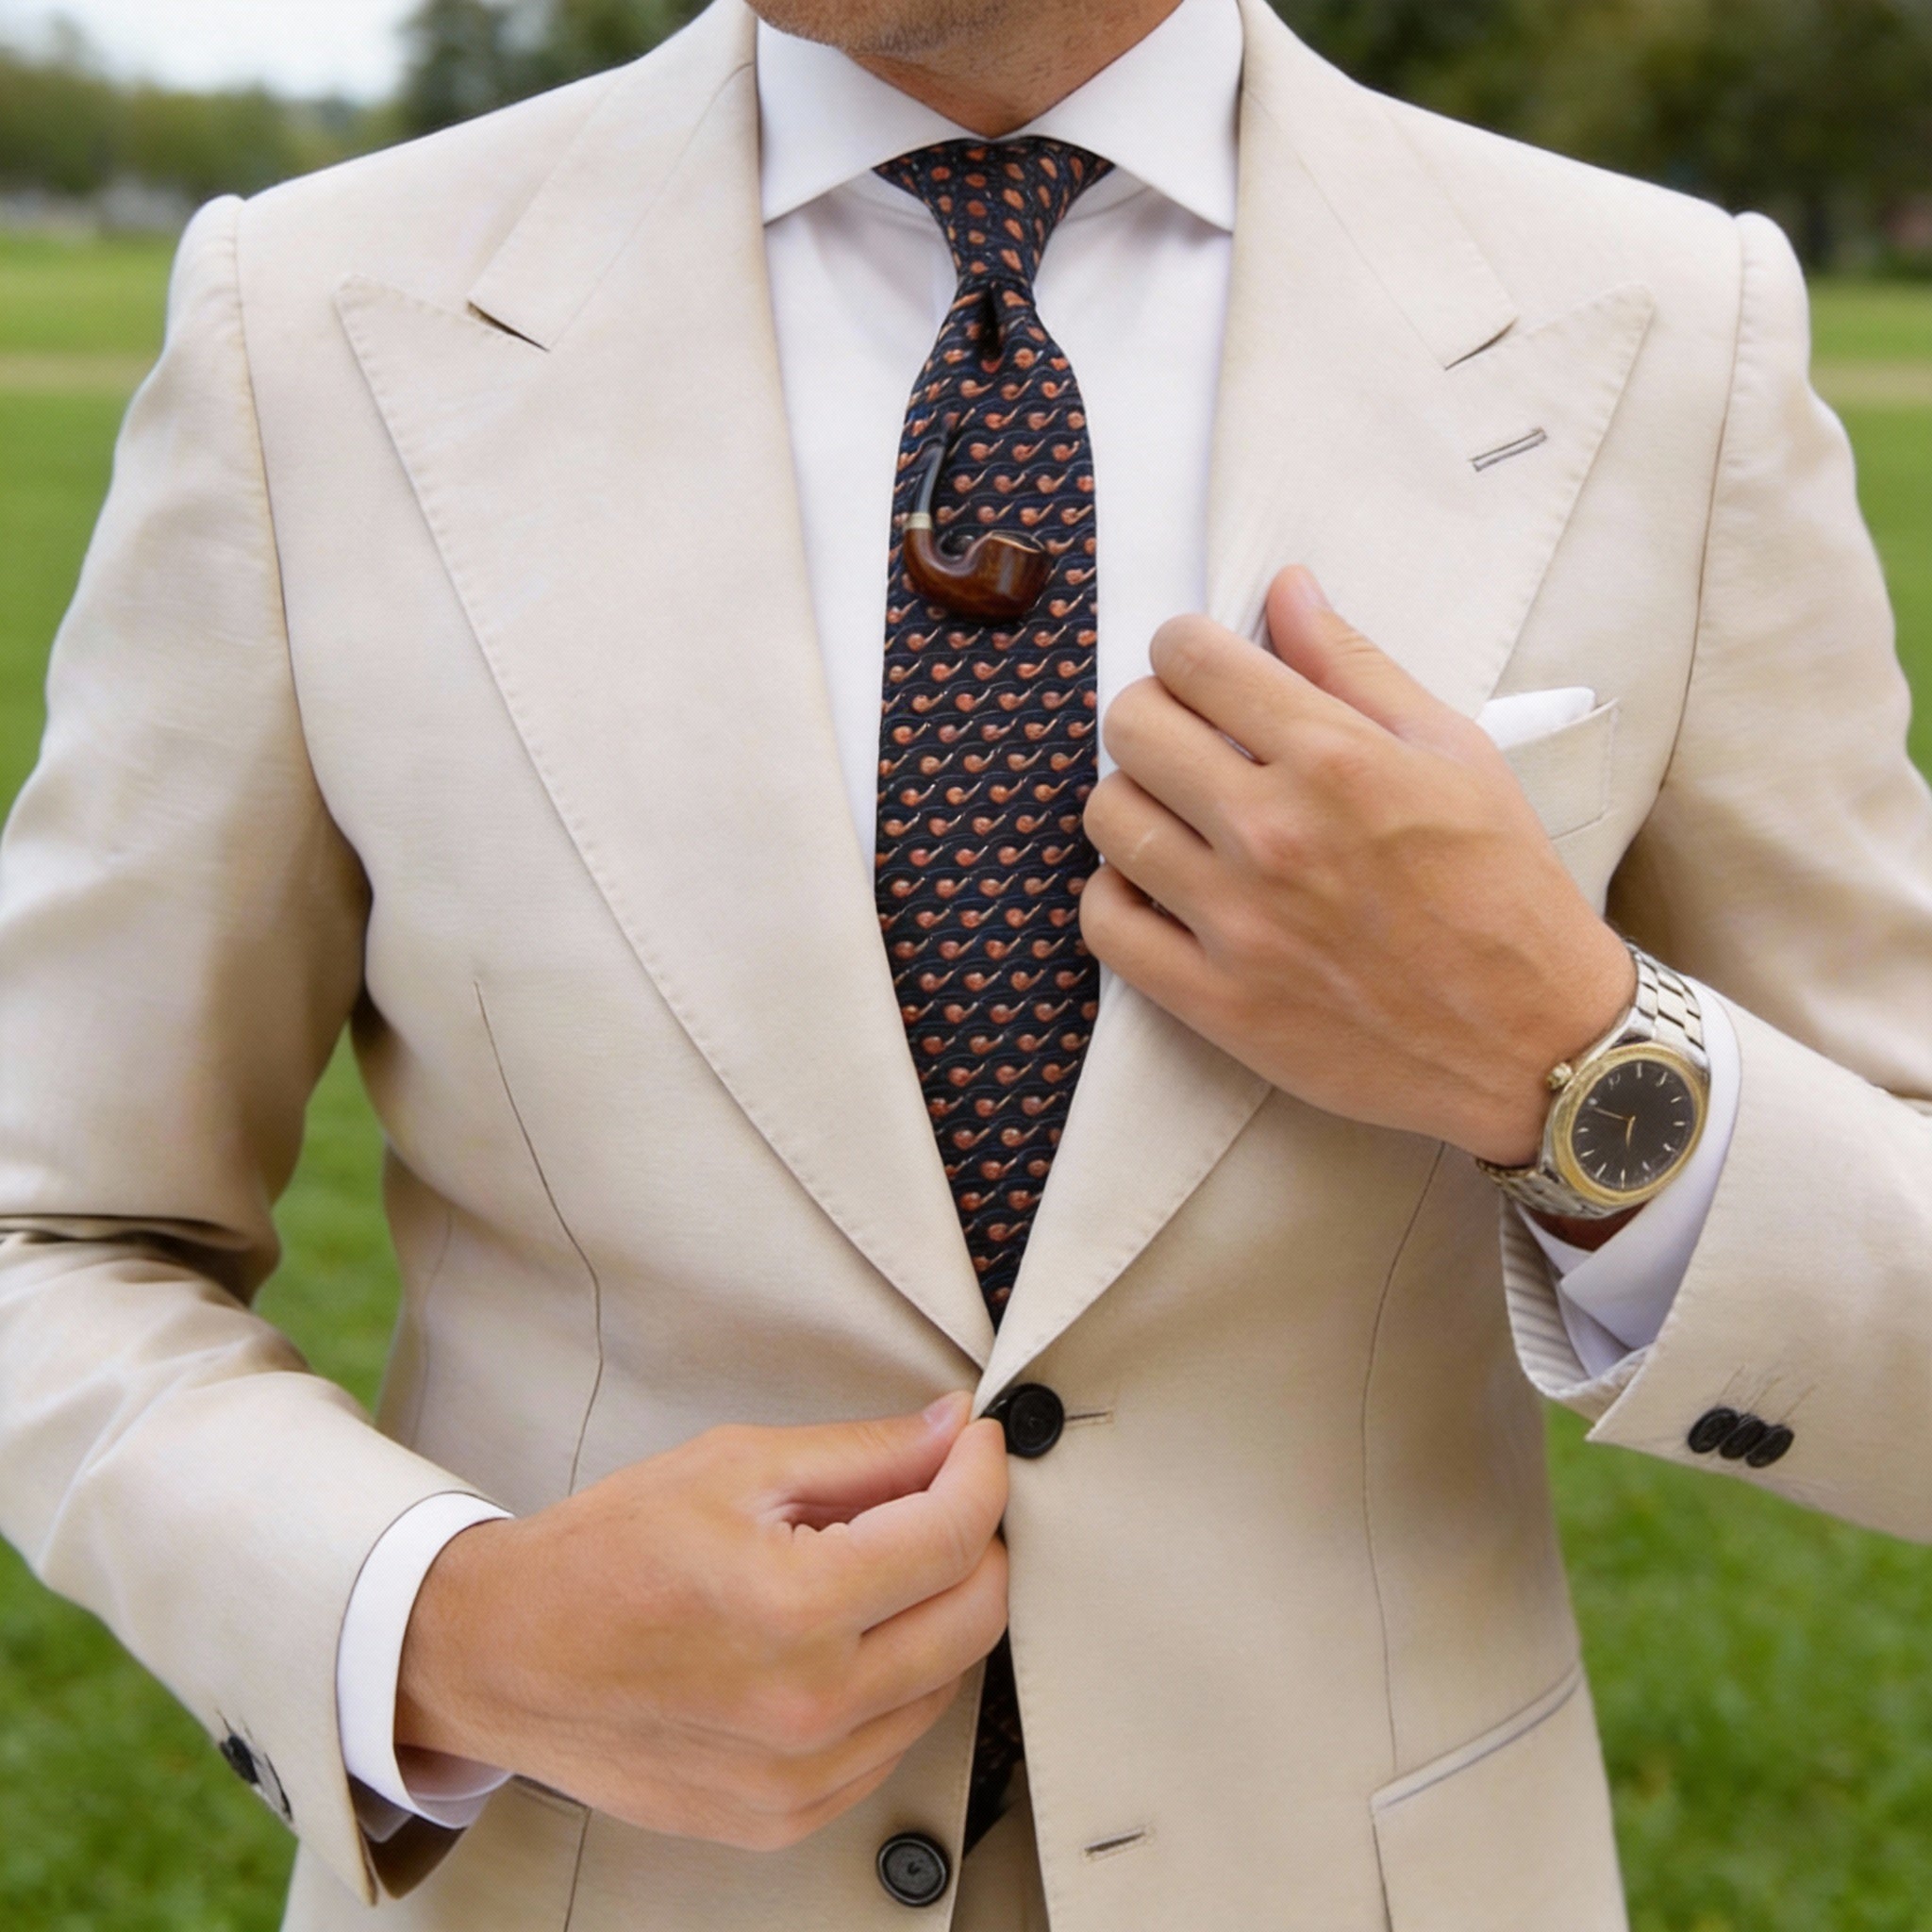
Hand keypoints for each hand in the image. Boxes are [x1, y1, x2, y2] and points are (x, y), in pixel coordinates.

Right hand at [395, 1394, 1008, 1850]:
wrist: (508, 1656)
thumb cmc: (604, 1557)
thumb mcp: (735, 1466)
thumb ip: (863, 1454)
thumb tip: (951, 1433)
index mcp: (794, 1607)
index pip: (953, 1537)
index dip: (982, 1474)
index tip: (976, 1445)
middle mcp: (808, 1707)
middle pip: (975, 1617)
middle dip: (976, 1540)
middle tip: (943, 1495)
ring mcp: (798, 1778)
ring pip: (945, 1683)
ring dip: (938, 1612)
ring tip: (878, 1564)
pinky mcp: (784, 1817)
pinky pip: (892, 1744)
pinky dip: (896, 1681)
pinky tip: (848, 1636)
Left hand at [1081, 567, 1634, 1166]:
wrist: (1534, 1040)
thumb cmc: (1504, 888)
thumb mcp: (1453, 753)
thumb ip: (1355, 666)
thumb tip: (1285, 587)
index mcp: (1334, 759)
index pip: (1191, 658)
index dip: (1185, 649)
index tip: (1202, 669)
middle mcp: (1272, 834)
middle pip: (1131, 727)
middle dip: (1152, 713)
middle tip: (1188, 739)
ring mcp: (1236, 923)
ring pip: (1108, 818)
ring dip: (1133, 800)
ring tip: (1178, 815)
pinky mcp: (1215, 1001)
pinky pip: (1104, 923)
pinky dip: (1116, 894)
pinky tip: (1159, 887)